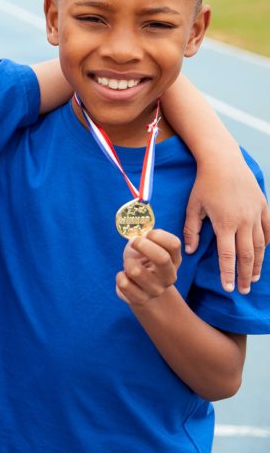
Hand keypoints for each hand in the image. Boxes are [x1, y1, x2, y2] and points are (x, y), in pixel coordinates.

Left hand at [117, 229, 181, 307]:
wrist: (141, 291)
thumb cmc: (143, 262)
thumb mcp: (147, 248)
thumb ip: (146, 239)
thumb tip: (138, 235)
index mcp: (174, 260)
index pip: (174, 244)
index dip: (157, 235)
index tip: (146, 234)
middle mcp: (169, 276)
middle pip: (162, 258)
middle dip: (142, 245)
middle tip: (133, 242)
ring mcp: (156, 289)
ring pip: (136, 271)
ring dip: (127, 263)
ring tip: (130, 265)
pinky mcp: (141, 299)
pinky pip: (123, 283)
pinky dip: (120, 276)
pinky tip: (125, 277)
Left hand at [184, 164, 267, 293]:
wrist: (224, 162)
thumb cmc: (204, 184)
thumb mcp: (193, 206)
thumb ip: (191, 230)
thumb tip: (190, 251)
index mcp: (225, 223)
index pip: (227, 255)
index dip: (228, 273)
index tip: (229, 288)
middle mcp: (244, 222)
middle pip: (248, 255)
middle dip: (246, 275)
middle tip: (244, 290)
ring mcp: (256, 214)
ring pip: (261, 245)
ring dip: (258, 263)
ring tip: (254, 278)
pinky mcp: (263, 207)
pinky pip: (269, 229)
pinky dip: (267, 243)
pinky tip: (263, 253)